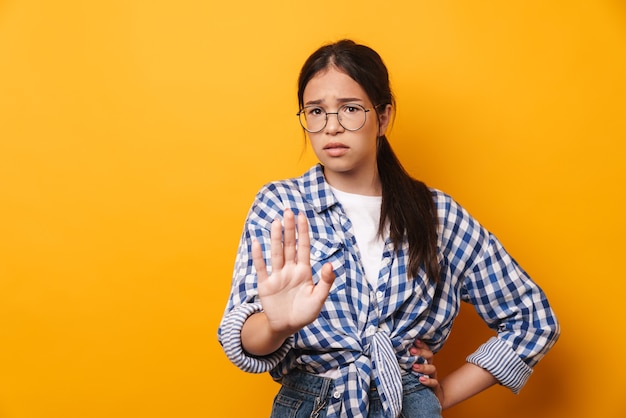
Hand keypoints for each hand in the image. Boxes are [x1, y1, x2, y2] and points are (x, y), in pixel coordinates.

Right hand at [251, 209, 335, 338]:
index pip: (304, 247)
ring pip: (276, 253)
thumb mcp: (319, 299)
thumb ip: (326, 282)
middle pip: (289, 246)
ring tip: (276, 222)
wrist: (287, 327)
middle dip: (289, 229)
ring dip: (276, 238)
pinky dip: (258, 256)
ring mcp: (277, 276)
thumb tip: (331, 264)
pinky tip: (256, 243)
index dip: (303, 232)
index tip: (302, 216)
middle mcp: (290, 269)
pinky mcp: (265, 285)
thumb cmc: (305, 312)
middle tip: (288, 211)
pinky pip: (261, 268)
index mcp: (304, 271)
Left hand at [410, 340, 443, 404]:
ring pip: (432, 368)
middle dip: (421, 352)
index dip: (421, 344)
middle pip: (429, 356)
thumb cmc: (415, 381)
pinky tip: (421, 379)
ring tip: (414, 367)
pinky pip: (434, 383)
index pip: (425, 349)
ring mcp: (432, 377)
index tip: (414, 340)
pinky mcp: (434, 388)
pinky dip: (428, 381)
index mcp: (424, 361)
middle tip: (411, 350)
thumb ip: (404, 361)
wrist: (429, 398)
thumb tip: (390, 352)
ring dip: (423, 367)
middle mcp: (429, 367)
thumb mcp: (409, 370)